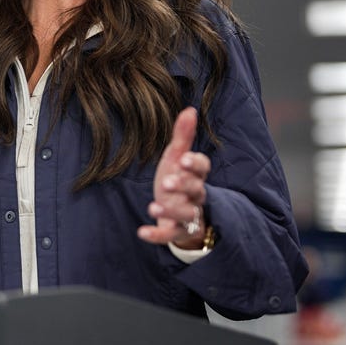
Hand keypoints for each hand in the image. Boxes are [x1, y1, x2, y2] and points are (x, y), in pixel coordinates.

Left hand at [138, 107, 210, 248]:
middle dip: (183, 186)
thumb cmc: (177, 179)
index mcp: (195, 176)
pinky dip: (156, 235)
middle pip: (196, 191)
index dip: (195, 164)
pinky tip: (141, 232)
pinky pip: (169, 236)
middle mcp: (195, 196)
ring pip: (186, 215)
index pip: (203, 168)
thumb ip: (183, 136)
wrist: (178, 213)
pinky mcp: (176, 232)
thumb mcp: (177, 158)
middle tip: (168, 183)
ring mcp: (187, 215)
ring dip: (170, 212)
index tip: (185, 159)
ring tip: (153, 206)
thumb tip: (189, 109)